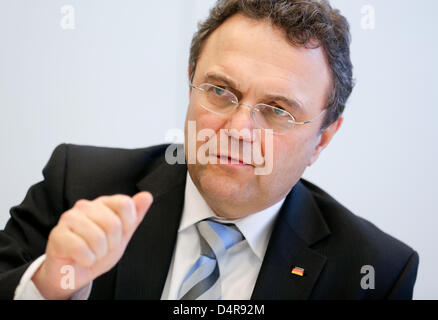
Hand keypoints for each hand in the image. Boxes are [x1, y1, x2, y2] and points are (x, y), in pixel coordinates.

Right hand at [32, 191, 152, 299]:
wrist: (74, 272)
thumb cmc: (97, 251)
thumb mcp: (122, 235)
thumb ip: (135, 215)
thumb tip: (146, 196)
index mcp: (103, 203)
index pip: (125, 203)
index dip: (128, 223)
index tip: (120, 234)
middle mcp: (85, 206)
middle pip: (113, 223)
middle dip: (112, 244)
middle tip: (103, 248)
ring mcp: (70, 218)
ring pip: (98, 237)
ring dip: (98, 254)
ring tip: (91, 253)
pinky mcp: (57, 234)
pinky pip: (81, 249)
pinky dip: (86, 259)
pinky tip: (81, 258)